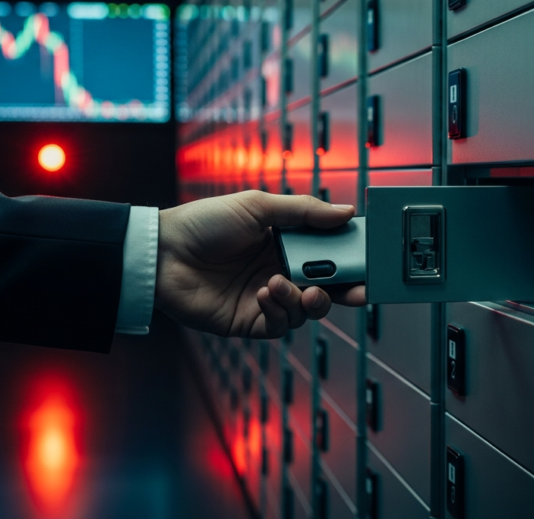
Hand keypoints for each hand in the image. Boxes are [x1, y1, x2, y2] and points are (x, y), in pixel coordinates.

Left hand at [155, 191, 365, 337]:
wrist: (162, 252)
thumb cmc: (204, 222)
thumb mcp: (257, 206)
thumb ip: (304, 212)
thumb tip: (346, 213)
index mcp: (285, 243)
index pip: (328, 254)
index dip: (351, 260)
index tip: (371, 262)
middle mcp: (279, 272)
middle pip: (325, 288)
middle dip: (345, 291)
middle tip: (356, 290)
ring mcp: (265, 299)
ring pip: (306, 311)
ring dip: (304, 300)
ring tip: (284, 284)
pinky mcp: (248, 321)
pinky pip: (279, 326)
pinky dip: (279, 311)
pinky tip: (265, 293)